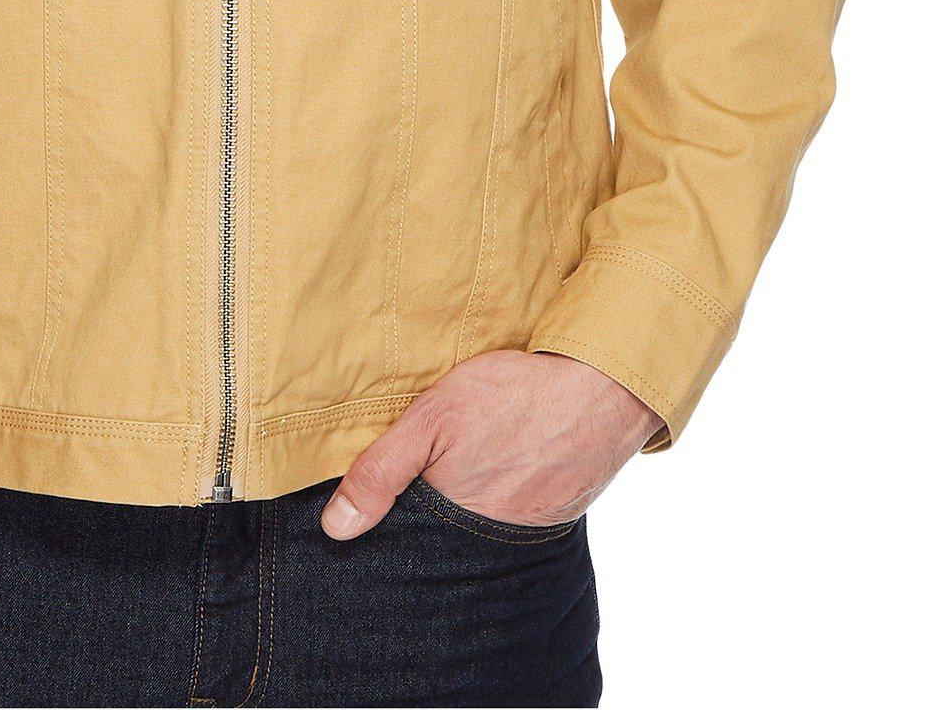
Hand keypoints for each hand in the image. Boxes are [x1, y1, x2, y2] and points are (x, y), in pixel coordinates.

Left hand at [320, 350, 660, 539]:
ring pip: (478, 533)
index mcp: (454, 523)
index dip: (389, 529)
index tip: (369, 518)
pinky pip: (515, 520)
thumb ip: (380, 471)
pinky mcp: (555, 518)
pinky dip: (502, 500)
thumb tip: (334, 530)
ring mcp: (527, 533)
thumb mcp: (432, 418)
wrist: (602, 389)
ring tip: (466, 471)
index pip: (408, 548)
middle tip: (429, 479)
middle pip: (443, 545)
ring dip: (467, 510)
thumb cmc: (514, 397)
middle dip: (427, 524)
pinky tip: (499, 467)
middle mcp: (491, 542)